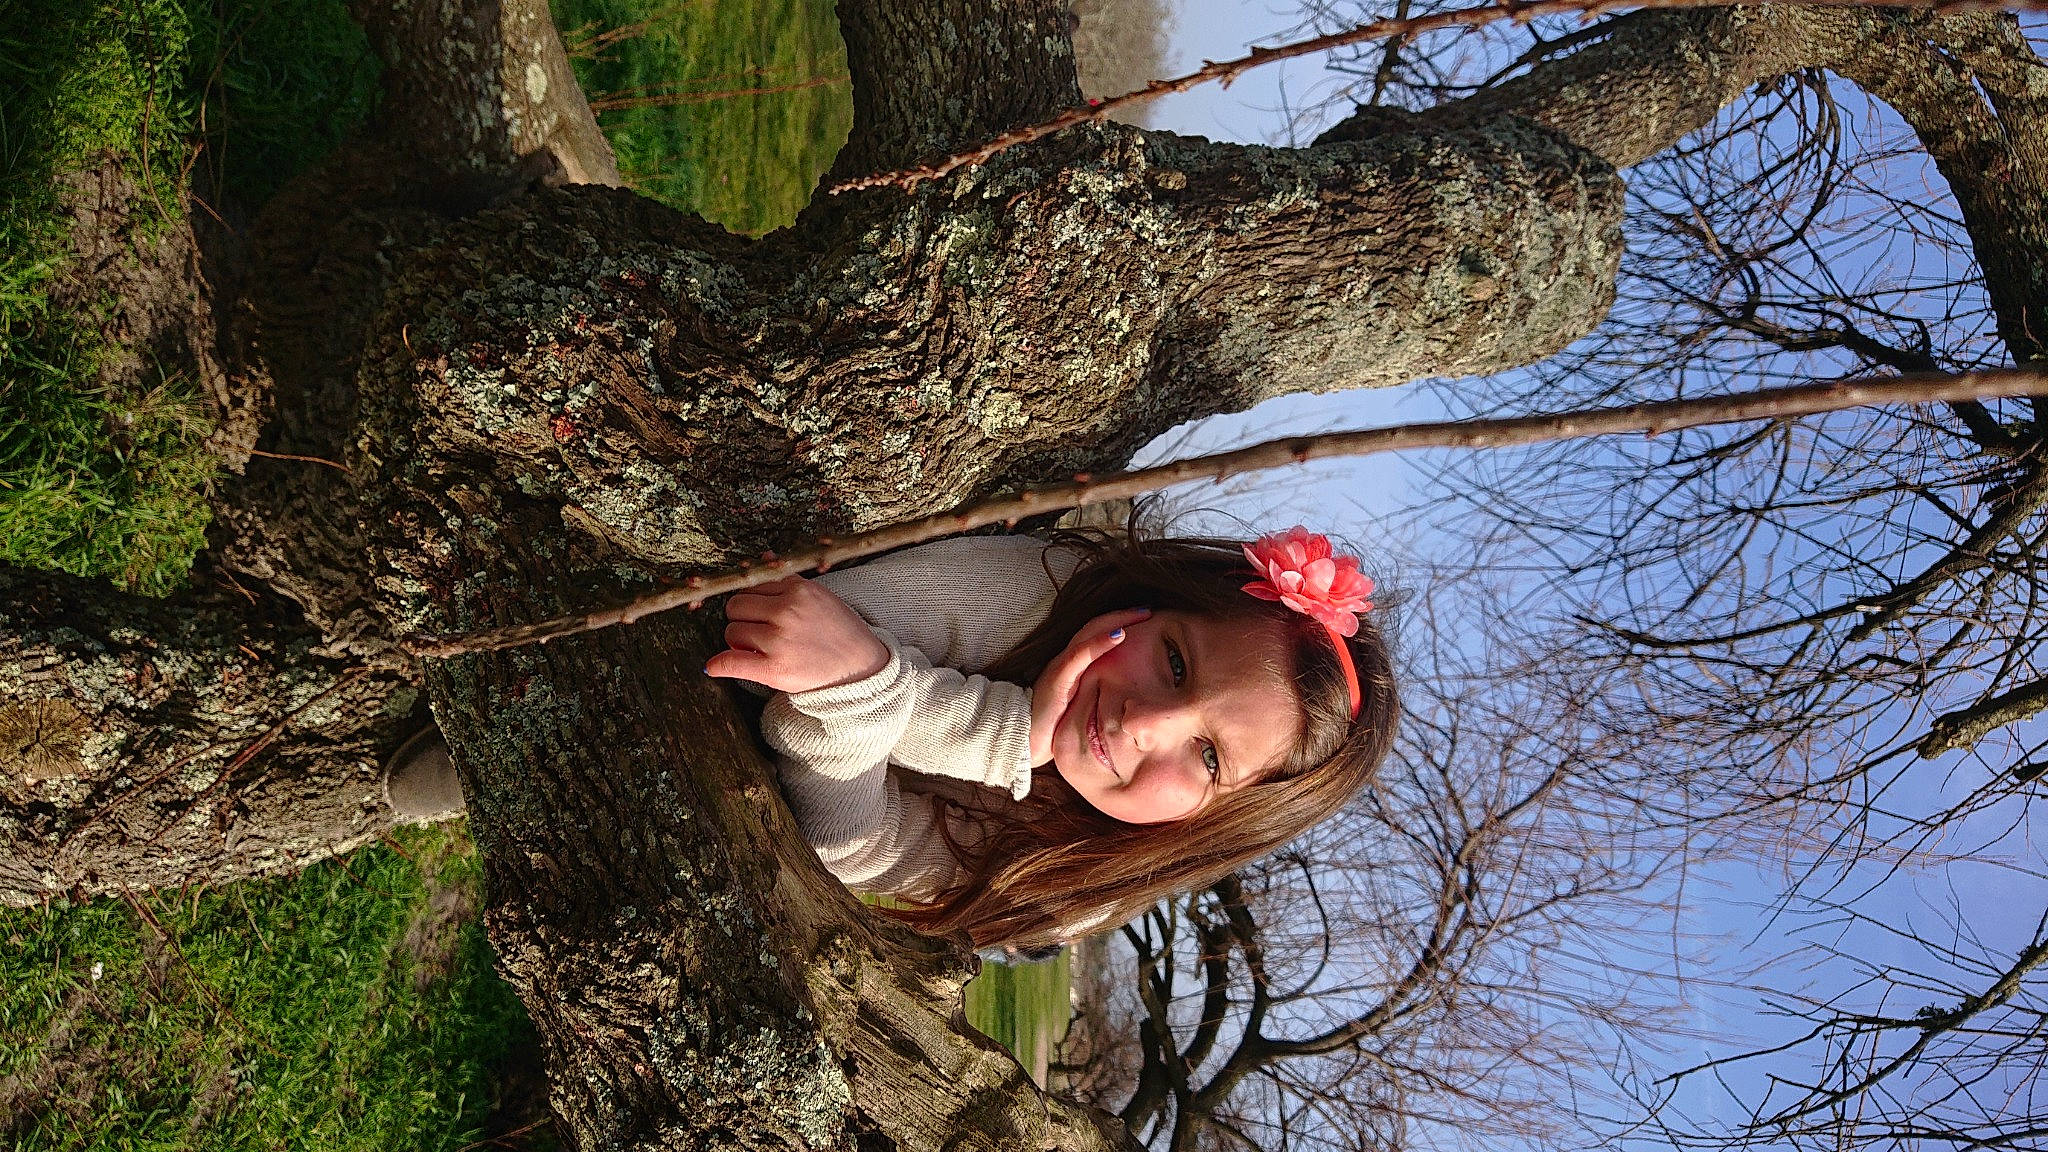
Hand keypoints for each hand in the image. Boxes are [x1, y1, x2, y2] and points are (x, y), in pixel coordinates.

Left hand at [705, 576, 890, 693]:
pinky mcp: (774, 669)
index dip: (753, 601)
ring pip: (732, 632)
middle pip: (735, 607)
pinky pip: (730, 662)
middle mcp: (786, 611)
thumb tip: (765, 556)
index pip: (752, 586)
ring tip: (759, 650)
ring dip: (738, 642)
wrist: (862, 668)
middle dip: (742, 619)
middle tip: (757, 632)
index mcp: (798, 590)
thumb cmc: (840, 631)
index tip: (759, 614)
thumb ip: (789, 580)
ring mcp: (779, 640)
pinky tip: (715, 667)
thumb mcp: (819, 597)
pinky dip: (718, 665)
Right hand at [1028, 606, 1152, 766]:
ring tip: (1140, 614)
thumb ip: (1094, 697)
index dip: (1119, 623)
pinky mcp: (1057, 679)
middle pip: (1095, 628)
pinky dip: (1100, 643)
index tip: (1144, 619)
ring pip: (1089, 634)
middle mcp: (1065, 661)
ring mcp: (1060, 667)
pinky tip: (1120, 635)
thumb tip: (1124, 698)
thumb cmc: (1050, 729)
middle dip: (1123, 616)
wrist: (1020, 740)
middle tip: (1148, 609)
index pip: (1096, 635)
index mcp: (1071, 666)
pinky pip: (1080, 655)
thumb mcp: (1079, 709)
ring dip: (1117, 621)